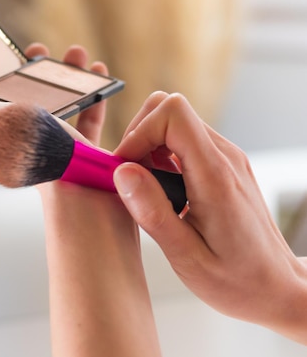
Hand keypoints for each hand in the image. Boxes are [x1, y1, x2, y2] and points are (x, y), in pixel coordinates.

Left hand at [0, 43, 108, 147]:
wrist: (72, 185)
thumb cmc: (27, 151)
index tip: (11, 51)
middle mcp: (24, 138)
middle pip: (29, 98)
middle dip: (38, 70)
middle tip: (44, 49)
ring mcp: (54, 145)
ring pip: (61, 103)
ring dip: (68, 76)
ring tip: (77, 52)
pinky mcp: (81, 149)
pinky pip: (87, 116)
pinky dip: (93, 94)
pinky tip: (99, 72)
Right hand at [112, 92, 306, 342]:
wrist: (276, 287)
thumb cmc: (236, 280)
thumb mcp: (186, 256)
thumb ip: (152, 212)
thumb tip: (122, 172)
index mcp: (216, 176)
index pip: (173, 114)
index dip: (139, 133)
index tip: (123, 169)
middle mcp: (225, 158)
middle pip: (170, 110)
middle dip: (138, 137)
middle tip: (129, 179)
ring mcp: (226, 159)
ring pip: (174, 123)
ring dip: (148, 148)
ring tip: (144, 190)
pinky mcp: (222, 166)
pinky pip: (183, 142)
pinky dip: (161, 157)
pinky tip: (160, 192)